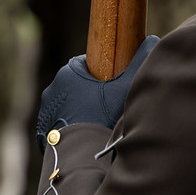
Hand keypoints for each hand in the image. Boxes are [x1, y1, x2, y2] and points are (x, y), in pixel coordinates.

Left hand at [33, 35, 158, 137]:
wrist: (82, 154)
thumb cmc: (103, 116)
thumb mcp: (126, 87)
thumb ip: (140, 61)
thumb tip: (152, 40)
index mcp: (67, 74)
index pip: (86, 65)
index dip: (102, 73)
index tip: (113, 84)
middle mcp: (51, 91)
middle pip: (76, 87)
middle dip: (90, 93)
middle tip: (109, 107)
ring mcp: (45, 113)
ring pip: (67, 106)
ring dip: (80, 112)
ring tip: (98, 124)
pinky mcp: (43, 132)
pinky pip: (59, 126)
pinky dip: (71, 129)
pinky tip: (85, 137)